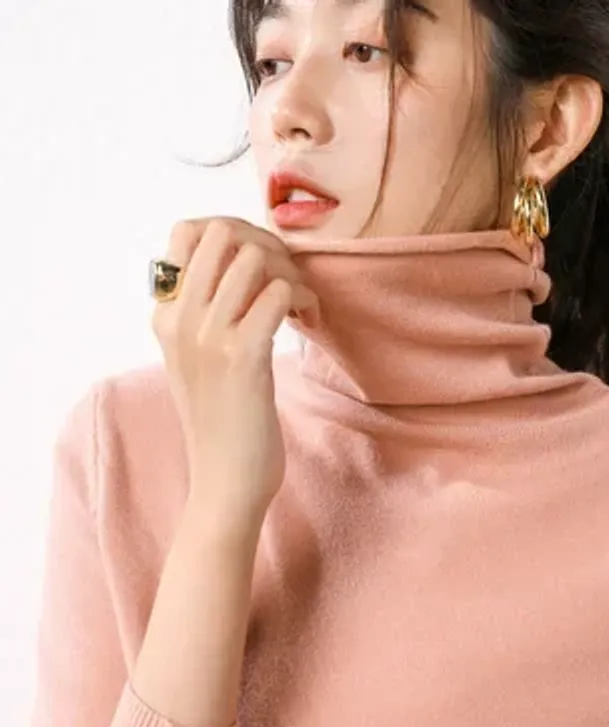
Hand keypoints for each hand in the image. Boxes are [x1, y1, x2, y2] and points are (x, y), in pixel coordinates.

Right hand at [151, 216, 319, 527]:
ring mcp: (208, 336)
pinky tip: (310, 323)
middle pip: (223, 231)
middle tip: (288, 280)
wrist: (225, 480)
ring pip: (255, 257)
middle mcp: (179, 318)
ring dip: (291, 274)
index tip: (263, 266)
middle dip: (267, 244)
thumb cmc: (221, 420)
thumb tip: (241, 266)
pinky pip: (279, 293)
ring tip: (301, 306)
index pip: (187, 231)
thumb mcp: (195, 360)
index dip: (234, 234)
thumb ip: (202, 314)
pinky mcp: (243, 357)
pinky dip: (304, 300)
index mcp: (165, 315)